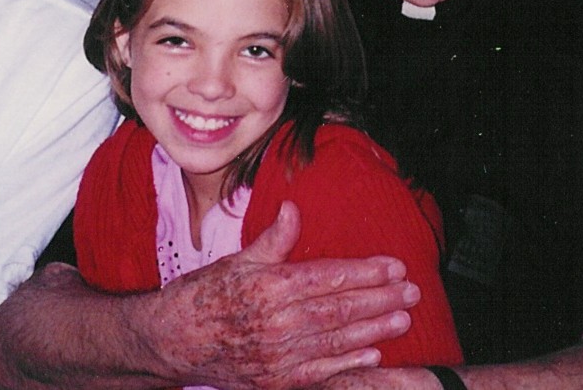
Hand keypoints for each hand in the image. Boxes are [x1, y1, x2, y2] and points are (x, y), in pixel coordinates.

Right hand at [149, 202, 419, 389]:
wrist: (169, 342)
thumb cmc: (201, 296)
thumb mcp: (236, 260)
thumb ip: (272, 239)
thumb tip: (294, 209)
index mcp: (270, 286)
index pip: (330, 276)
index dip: (367, 271)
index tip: (395, 265)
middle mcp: (278, 322)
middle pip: (341, 309)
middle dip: (382, 299)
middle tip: (413, 290)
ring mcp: (277, 355)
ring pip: (336, 340)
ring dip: (374, 329)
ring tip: (403, 318)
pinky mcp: (273, 380)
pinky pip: (319, 372)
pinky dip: (348, 364)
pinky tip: (372, 354)